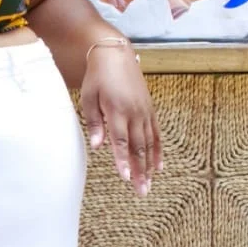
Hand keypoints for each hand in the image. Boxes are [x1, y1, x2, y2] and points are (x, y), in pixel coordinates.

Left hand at [79, 43, 161, 196]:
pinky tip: (158, 166)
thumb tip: (97, 147)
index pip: (120, 141)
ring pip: (149, 143)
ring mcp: (144, 112)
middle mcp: (134, 112)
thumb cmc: (98, 77)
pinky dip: (157, 151)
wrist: (116, 55)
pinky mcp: (149, 110)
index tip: (126, 178)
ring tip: (149, 184)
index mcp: (117, 110)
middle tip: (142, 191)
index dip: (123, 160)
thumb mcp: (89, 97)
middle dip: (140, 170)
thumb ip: (94, 123)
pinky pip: (156, 134)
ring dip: (149, 165)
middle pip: (138, 146)